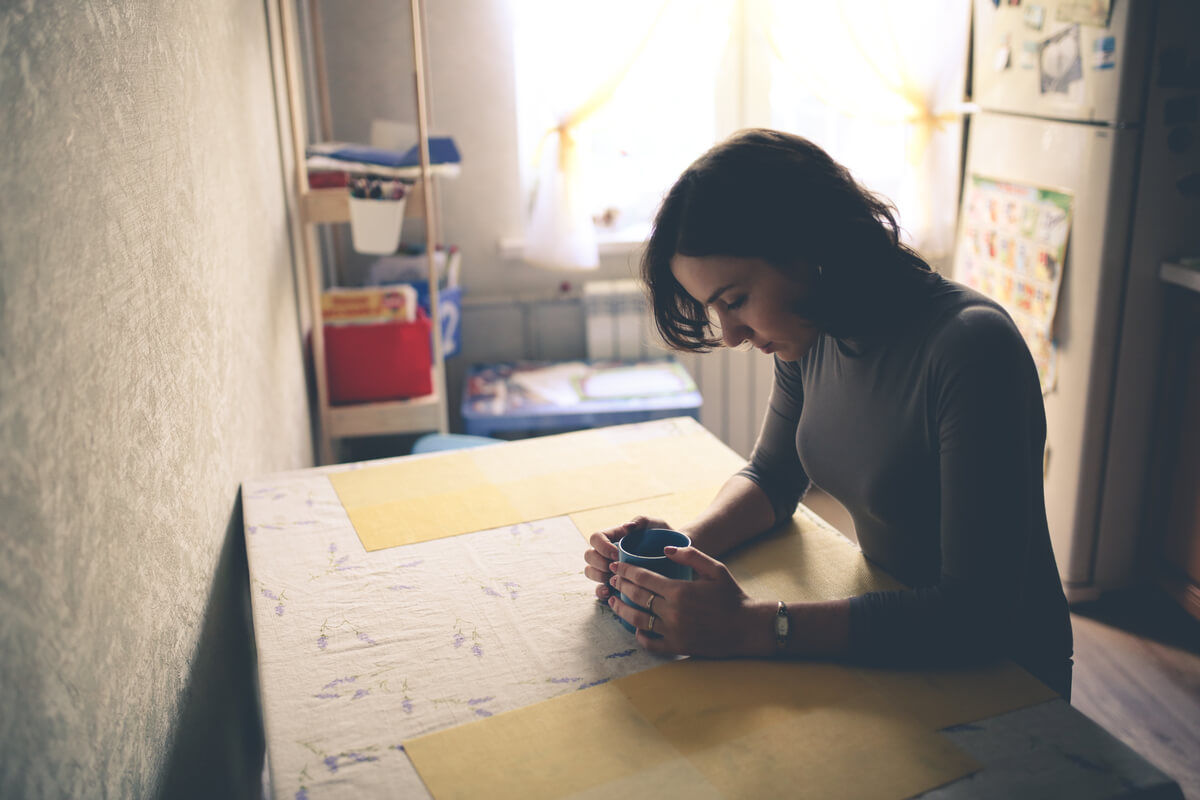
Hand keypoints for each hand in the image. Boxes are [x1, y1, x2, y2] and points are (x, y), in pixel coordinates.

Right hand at [583, 516, 671, 601]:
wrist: (676, 558)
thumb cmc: (665, 538)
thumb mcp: (656, 525)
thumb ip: (643, 521)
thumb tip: (629, 526)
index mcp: (613, 537)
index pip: (596, 538)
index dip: (601, 546)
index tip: (616, 553)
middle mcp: (607, 552)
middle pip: (589, 555)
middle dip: (598, 562)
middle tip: (614, 567)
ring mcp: (609, 569)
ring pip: (590, 572)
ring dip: (598, 576)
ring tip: (612, 580)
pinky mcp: (614, 585)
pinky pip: (599, 590)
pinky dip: (600, 592)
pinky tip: (610, 592)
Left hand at [607, 545, 770, 658]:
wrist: (747, 627)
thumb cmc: (732, 596)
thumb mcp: (715, 569)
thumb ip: (691, 555)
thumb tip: (665, 549)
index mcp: (679, 590)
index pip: (642, 578)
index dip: (625, 571)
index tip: (617, 566)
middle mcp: (672, 611)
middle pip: (636, 596)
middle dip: (620, 586)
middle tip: (612, 580)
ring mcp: (673, 631)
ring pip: (637, 620)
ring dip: (621, 610)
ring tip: (613, 602)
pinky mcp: (677, 646)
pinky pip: (650, 643)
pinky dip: (640, 635)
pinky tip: (635, 627)